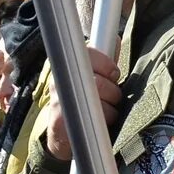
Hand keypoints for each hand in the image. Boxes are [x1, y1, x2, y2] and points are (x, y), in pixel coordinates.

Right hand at [41, 45, 121, 161]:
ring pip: (98, 103)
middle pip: (97, 82)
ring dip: (110, 109)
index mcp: (66, 64)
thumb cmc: (80, 101)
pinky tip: (98, 122)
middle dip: (112, 91)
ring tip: (104, 111)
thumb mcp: (89, 76)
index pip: (89, 53)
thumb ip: (103, 60)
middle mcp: (59, 79)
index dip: (106, 64)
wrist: (61, 133)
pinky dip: (102, 122)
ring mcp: (58, 100)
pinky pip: (93, 120)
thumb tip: (115, 39)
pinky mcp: (60, 120)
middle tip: (111, 96)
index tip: (113, 73)